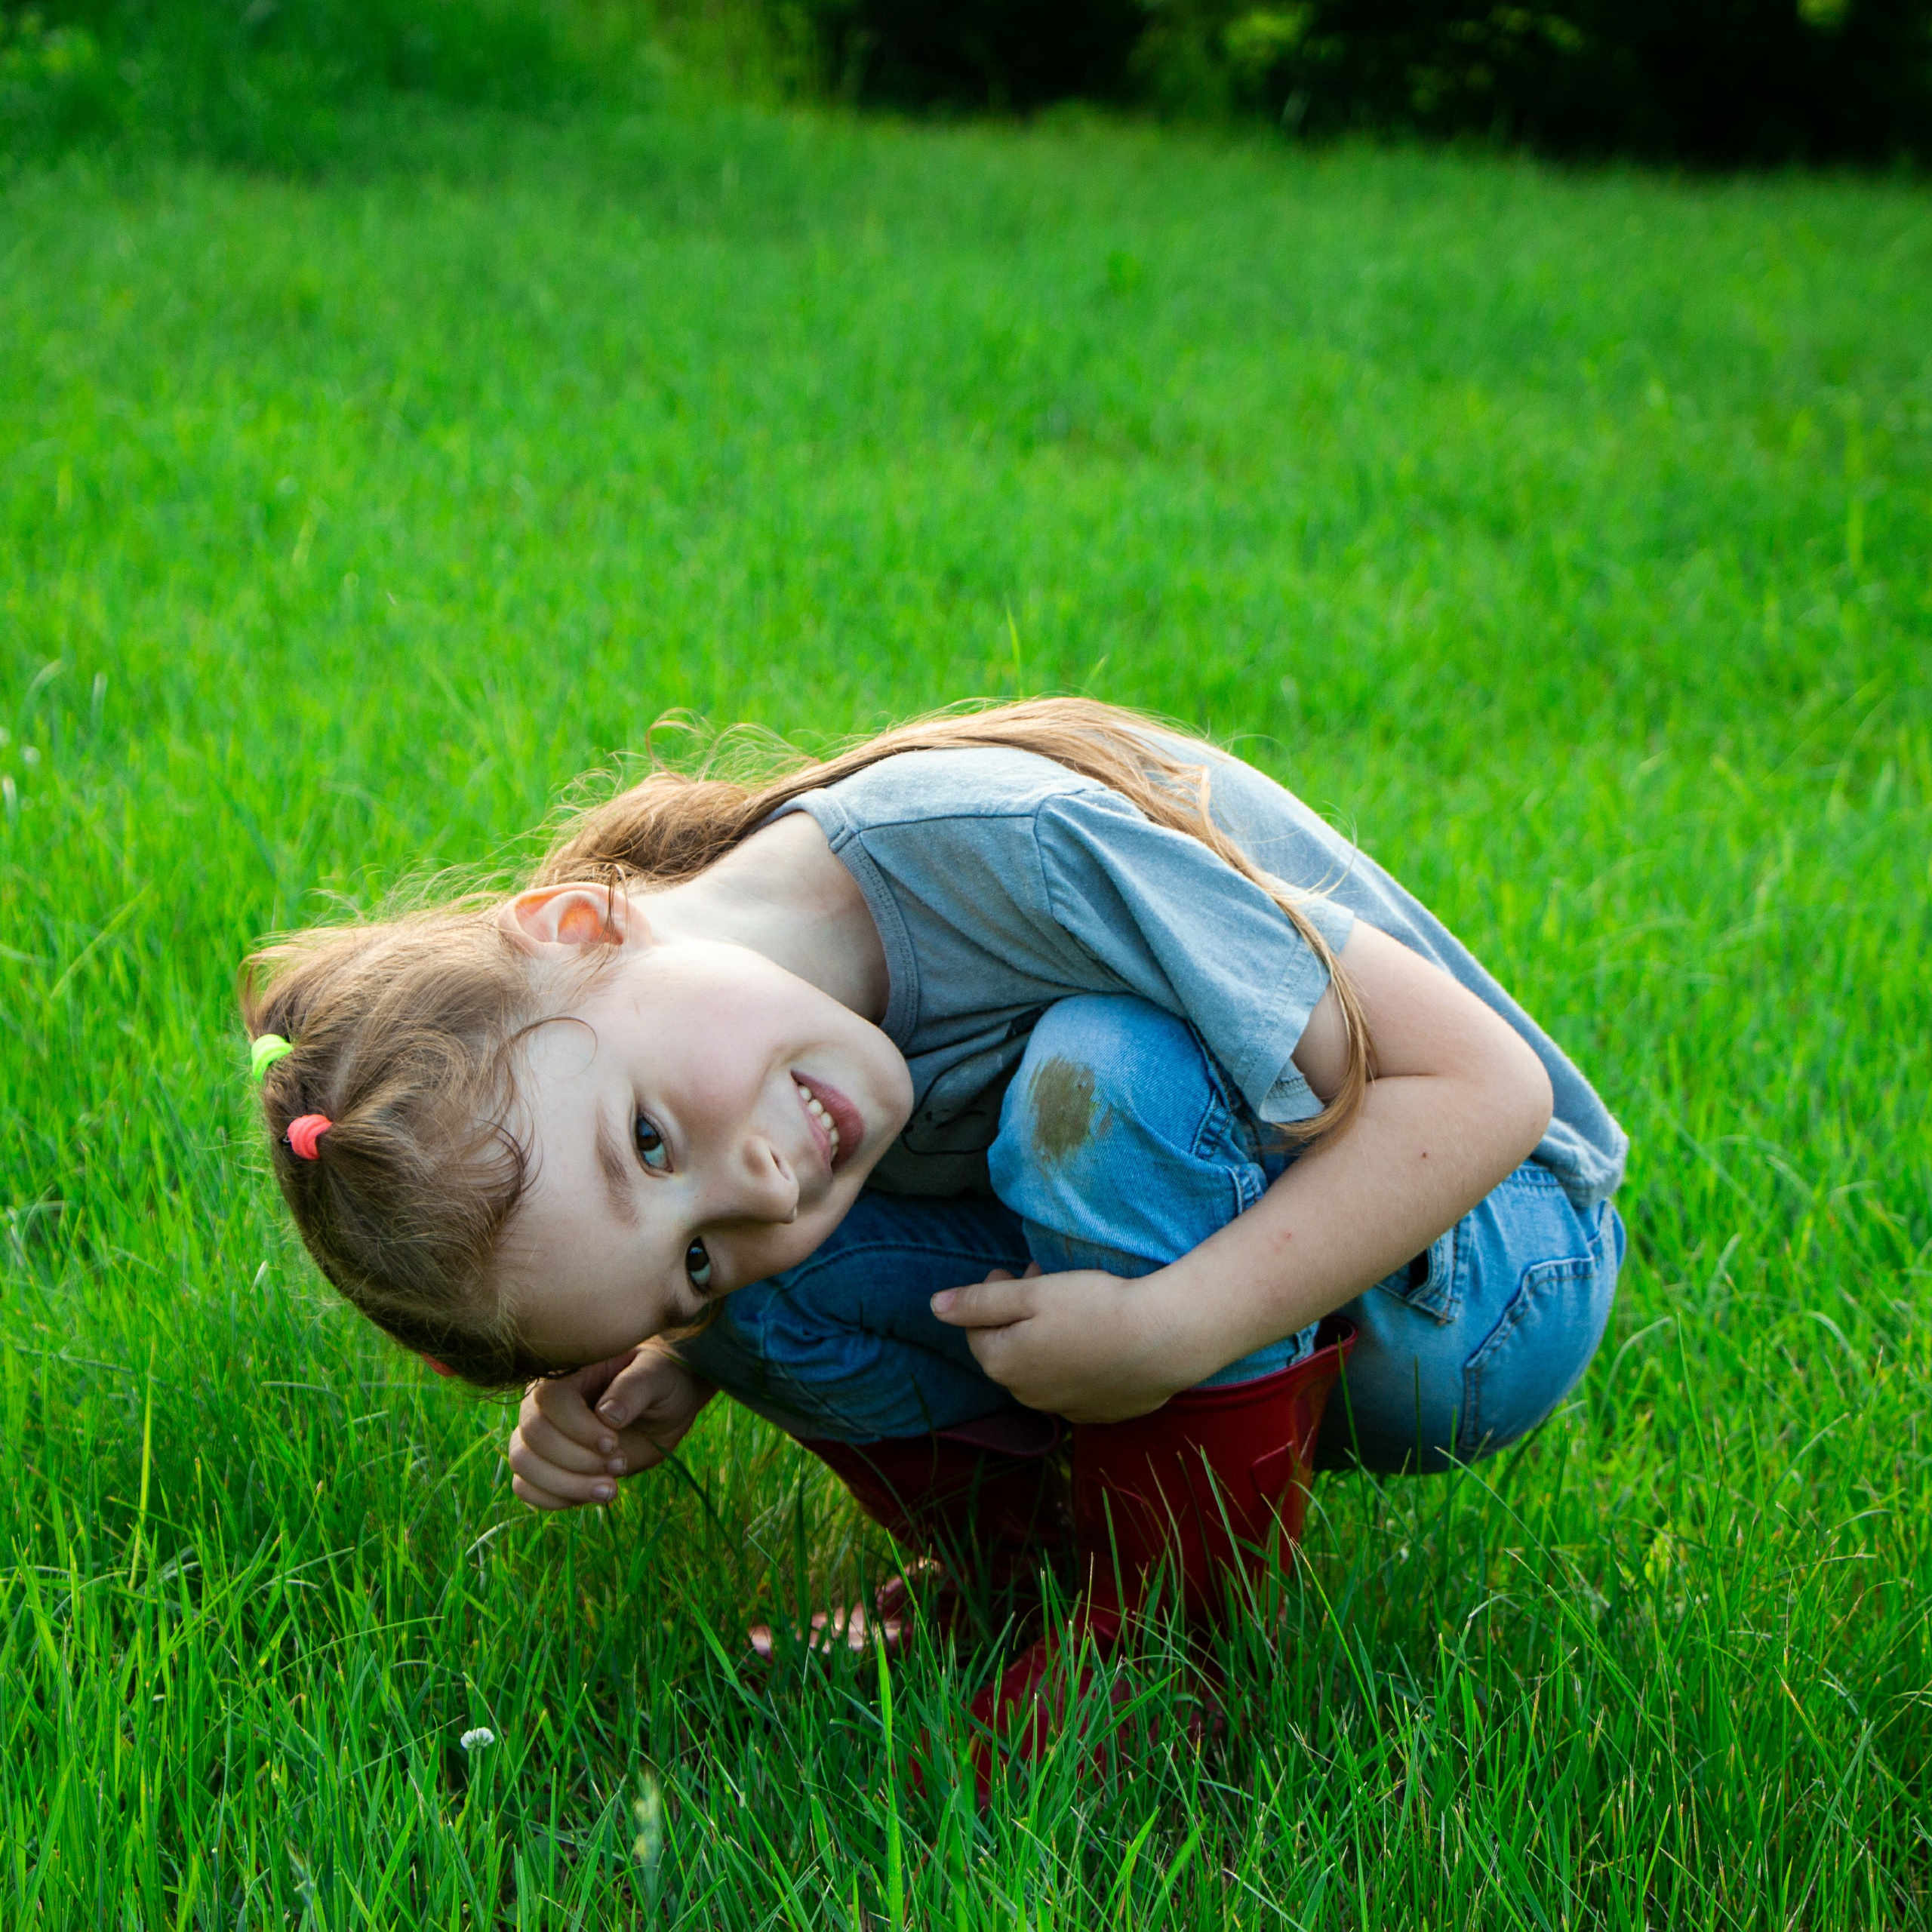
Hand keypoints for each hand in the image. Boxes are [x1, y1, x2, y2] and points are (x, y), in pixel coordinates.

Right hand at [506, 1341, 713, 1511]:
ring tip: (610, 1489)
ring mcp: (542, 1435)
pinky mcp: (547, 1465)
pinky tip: (593, 1495)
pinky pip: (526, 1487)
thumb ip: (635, 1387)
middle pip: (532, 1436)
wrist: (663, 1406)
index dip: (577, 1428)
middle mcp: (546, 1402)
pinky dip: (554, 1499)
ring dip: (565, 1485)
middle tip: (620, 1463)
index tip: (613, 1443)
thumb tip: (607, 1415)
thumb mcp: (657, 1375)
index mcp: (569, 1371)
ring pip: (523, 1464)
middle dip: (576, 1460)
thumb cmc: (660, 1380)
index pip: (549, 1400)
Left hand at [929, 1264, 1184, 1422]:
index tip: (1011, 1271)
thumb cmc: (1094, 1308)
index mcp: (1004, 1365)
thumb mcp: (1031, 1293)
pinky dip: (1075, 1359)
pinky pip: (1075, 1382)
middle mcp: (1028, 1396)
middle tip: (1040, 1279)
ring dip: (1044, 1338)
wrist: (1164, 1340)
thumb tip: (935, 1306)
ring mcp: (1066, 1409)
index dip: (988, 1298)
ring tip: (1069, 1305)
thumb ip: (979, 1302)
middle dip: (1015, 1316)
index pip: (977, 1331)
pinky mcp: (1101, 1411)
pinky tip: (1097, 1336)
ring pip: (1042, 1369)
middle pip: (1009, 1351)